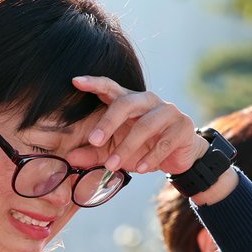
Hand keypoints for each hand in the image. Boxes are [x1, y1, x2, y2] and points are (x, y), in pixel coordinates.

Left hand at [67, 76, 204, 175]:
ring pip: (144, 126)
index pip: (110, 87)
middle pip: (126, 103)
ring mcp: (167, 111)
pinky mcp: (182, 127)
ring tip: (112, 166)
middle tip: (94, 140)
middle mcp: (148, 101)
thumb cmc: (142, 148)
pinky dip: (150, 157)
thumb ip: (93, 153)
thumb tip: (69, 158)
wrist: (178, 156)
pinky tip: (139, 169)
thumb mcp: (114, 151)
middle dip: (108, 122)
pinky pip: (164, 142)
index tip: (76, 81)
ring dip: (126, 148)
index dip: (94, 83)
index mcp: (129, 101)